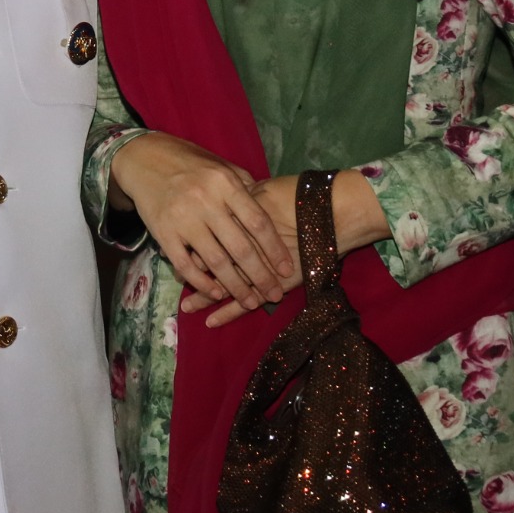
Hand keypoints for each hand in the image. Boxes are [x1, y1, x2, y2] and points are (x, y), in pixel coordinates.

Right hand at [107, 133, 289, 309]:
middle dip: (261, 276)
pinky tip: (217, 294)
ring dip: (236, 287)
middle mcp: (206, 201)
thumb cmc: (189, 162)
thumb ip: (244, 187)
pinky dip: (203, 283)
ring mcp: (183, 219)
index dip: (274, 249)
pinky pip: (186, 265)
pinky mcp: (163, 233)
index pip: (257, 222)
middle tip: (275, 295)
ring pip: (216, 262)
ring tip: (251, 302)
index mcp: (225, 183)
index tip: (287, 268)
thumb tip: (267, 214)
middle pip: (240, 248)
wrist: (143, 158)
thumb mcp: (220, 165)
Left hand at [184, 172, 394, 328]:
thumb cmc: (301, 197)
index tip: (176, 251)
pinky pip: (248, 300)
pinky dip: (229, 311)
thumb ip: (241, 198)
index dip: (190, 246)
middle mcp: (247, 245)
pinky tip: (212, 320)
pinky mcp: (276, 282)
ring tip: (187, 307)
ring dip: (205, 295)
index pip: (207, 236)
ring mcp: (261, 265)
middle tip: (176, 281)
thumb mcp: (264, 192)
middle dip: (194, 275)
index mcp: (239, 219)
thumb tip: (218, 202)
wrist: (337, 208)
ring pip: (226, 283)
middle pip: (213, 261)